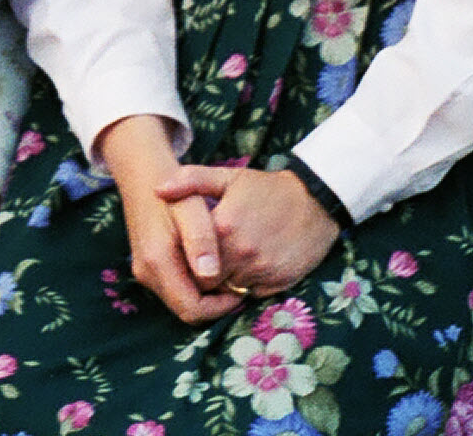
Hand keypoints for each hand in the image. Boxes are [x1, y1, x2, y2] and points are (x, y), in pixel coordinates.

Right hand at [98, 115, 244, 324]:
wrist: (143, 176)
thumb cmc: (174, 191)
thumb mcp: (192, 209)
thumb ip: (201, 240)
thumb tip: (210, 275)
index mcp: (157, 261)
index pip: (191, 309)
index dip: (220, 307)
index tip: (241, 290)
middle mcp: (146, 272)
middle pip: (185, 309)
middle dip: (214, 303)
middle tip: (238, 284)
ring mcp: (144, 271)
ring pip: (180, 300)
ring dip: (205, 295)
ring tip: (226, 272)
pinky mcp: (147, 266)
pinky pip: (174, 288)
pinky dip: (194, 285)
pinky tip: (209, 265)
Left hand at [156, 165, 341, 299]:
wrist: (316, 201)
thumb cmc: (267, 189)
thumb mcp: (228, 177)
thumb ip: (191, 181)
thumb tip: (157, 189)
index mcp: (222, 227)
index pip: (190, 260)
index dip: (188, 259)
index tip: (190, 251)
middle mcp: (241, 253)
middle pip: (208, 280)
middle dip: (205, 273)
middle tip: (210, 259)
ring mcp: (262, 270)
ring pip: (231, 290)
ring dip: (227, 281)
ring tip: (231, 261)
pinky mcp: (281, 282)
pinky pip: (254, 295)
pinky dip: (249, 286)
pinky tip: (252, 267)